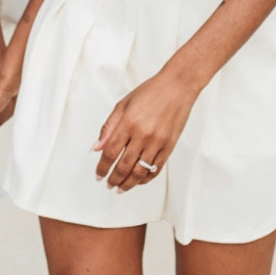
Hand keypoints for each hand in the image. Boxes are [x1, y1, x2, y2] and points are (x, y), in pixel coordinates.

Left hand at [94, 67, 198, 191]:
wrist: (178, 86)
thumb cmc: (150, 92)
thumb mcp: (123, 104)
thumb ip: (108, 127)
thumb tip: (97, 148)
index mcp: (128, 122)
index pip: (110, 153)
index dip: (102, 168)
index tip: (98, 176)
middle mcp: (143, 134)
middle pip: (124, 166)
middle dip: (113, 179)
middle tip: (109, 185)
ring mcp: (157, 142)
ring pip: (140, 171)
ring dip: (128, 183)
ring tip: (121, 188)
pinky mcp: (169, 146)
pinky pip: (156, 168)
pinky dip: (146, 178)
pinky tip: (139, 180)